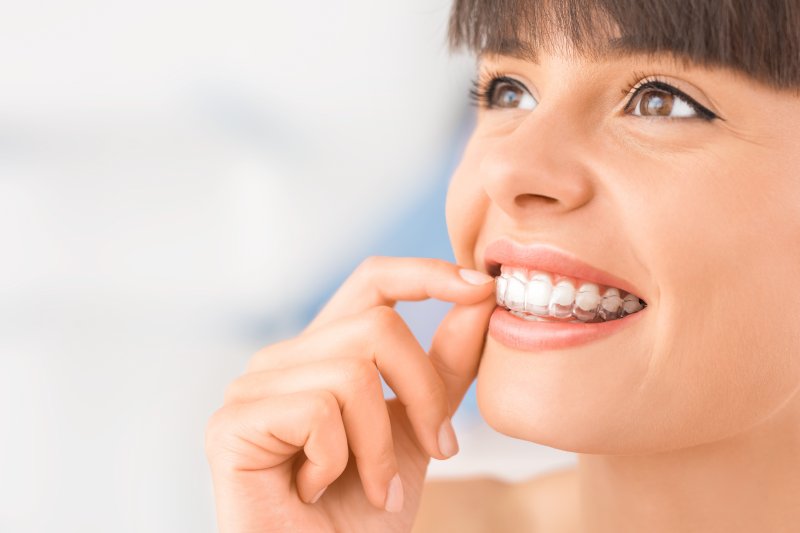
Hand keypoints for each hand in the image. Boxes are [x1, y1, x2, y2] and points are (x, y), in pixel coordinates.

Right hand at [205, 257, 495, 532]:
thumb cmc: (368, 509)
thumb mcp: (421, 427)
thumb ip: (443, 365)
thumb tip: (479, 297)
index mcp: (324, 352)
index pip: (373, 280)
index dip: (427, 274)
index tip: (481, 286)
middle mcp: (284, 358)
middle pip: (377, 326)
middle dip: (424, 394)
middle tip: (438, 449)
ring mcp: (252, 388)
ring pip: (352, 373)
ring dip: (382, 448)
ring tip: (377, 487)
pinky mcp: (232, 424)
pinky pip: (317, 412)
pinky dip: (338, 463)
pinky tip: (316, 491)